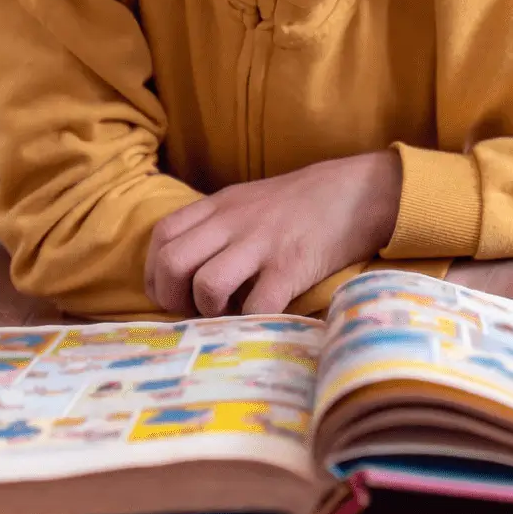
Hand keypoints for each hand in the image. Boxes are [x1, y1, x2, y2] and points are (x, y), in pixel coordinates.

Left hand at [145, 151, 401, 317]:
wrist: (358, 192)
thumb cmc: (302, 203)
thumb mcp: (250, 201)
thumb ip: (217, 225)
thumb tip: (187, 268)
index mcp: (220, 205)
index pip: (162, 235)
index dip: (155, 271)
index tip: (169, 293)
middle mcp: (233, 222)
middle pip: (173, 263)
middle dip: (172, 298)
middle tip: (192, 311)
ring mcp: (261, 244)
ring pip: (206, 285)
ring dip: (209, 311)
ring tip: (227, 314)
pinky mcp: (291, 267)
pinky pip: (256, 305)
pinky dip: (250, 321)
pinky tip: (260, 318)